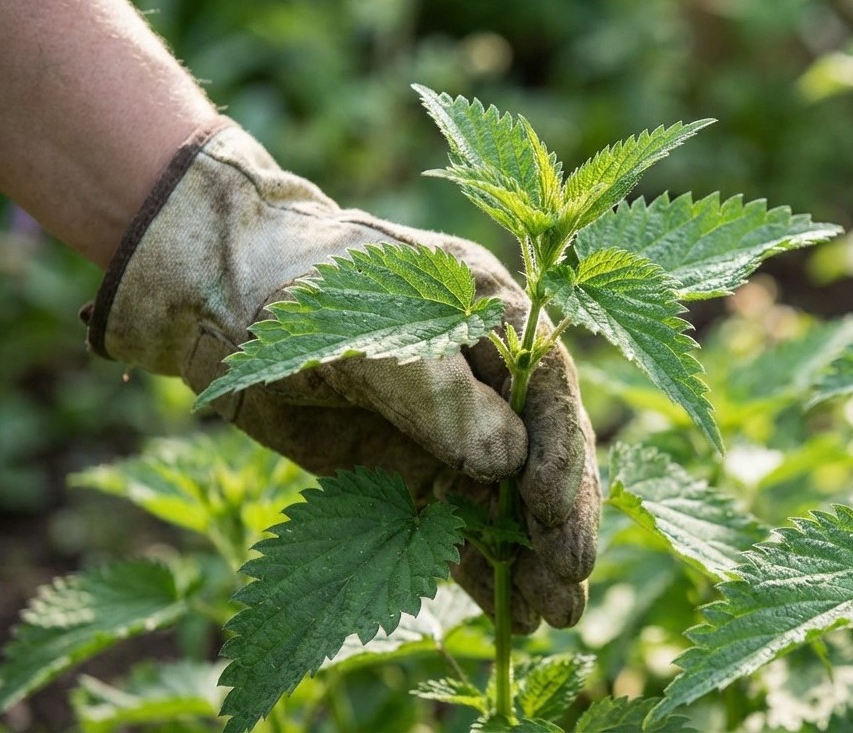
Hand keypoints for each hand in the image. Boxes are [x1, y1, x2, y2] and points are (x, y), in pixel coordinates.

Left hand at [83, 118, 598, 631]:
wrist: (224, 304)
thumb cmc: (299, 294)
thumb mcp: (367, 335)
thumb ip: (438, 395)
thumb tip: (508, 461)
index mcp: (492, 320)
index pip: (547, 392)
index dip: (560, 453)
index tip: (554, 513)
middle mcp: (486, 380)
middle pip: (538, 455)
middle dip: (556, 520)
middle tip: (571, 580)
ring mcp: (451, 431)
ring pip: (503, 501)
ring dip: (530, 556)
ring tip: (556, 615)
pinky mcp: (411, 473)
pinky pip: (453, 527)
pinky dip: (479, 568)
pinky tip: (511, 615)